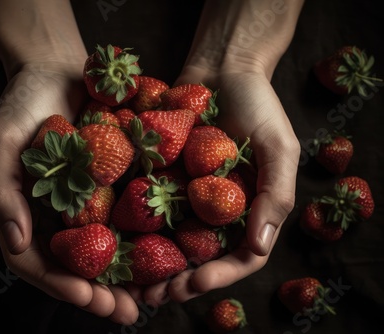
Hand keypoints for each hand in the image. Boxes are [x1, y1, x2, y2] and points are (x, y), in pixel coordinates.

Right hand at [0, 62, 139, 324]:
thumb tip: (16, 243)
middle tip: (127, 313)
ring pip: (103, 252)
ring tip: (148, 300)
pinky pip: (125, 219)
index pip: (36, 263)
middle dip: (99, 295)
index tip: (88, 298)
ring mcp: (84, 204)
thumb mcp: (1, 143)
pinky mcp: (110, 186)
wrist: (58, 69)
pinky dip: (141, 242)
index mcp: (26, 214)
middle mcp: (56, 216)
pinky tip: (163, 257)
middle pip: (75, 268)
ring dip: (124, 280)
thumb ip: (2, 193)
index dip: (60, 285)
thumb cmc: (22, 103)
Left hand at [130, 64, 299, 304]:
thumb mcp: (279, 147)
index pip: (239, 257)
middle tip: (153, 298)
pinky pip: (147, 205)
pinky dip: (133, 226)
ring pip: (168, 239)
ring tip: (129, 284)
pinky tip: (111, 240)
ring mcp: (187, 194)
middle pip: (199, 257)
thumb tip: (261, 247)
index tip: (193, 285)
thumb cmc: (258, 103)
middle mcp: (216, 209)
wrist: (221, 67)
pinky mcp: (162, 176)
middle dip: (177, 280)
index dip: (218, 276)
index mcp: (249, 209)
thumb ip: (277, 195)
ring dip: (150, 264)